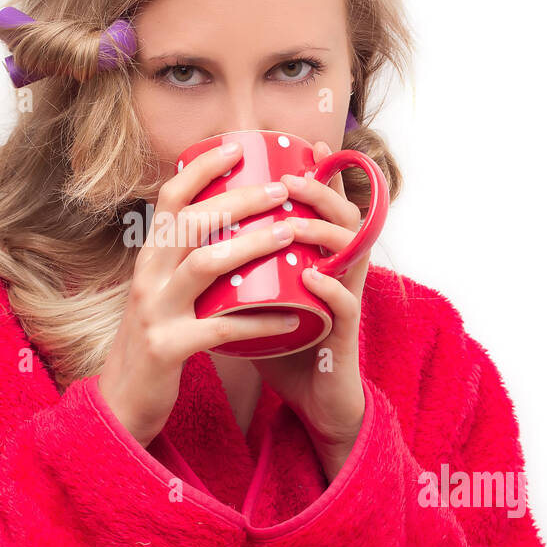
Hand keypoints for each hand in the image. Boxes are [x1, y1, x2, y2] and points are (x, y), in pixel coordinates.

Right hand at [97, 141, 303, 446]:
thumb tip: (227, 226)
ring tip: (290, 235)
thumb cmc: (154, 346)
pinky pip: (220, 330)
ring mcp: (155, 313)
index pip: (170, 200)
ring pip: (205, 265)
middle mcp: (147, 278)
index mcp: (149, 260)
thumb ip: (185, 264)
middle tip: (282, 190)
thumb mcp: (162, 295)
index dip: (201, 169)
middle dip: (239, 200)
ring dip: (251, 245)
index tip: (238, 147)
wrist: (120, 406)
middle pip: (192, 223)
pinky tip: (292, 319)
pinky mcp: (168, 349)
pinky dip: (260, 322)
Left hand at [249, 140, 369, 478]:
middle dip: (320, 192)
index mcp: (319, 256)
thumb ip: (240, 264)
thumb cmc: (283, 342)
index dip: (319, 175)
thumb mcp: (260, 294)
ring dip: (322, 233)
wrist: (310, 398)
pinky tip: (313, 277)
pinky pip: (346, 305)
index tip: (303, 148)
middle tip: (291, 180)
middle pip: (345, 217)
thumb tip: (195, 229)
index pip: (325, 207)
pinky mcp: (345, 335)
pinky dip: (330, 288)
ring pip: (352, 252)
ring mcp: (345, 300)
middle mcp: (339, 270)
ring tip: (294, 223)